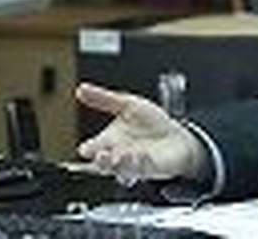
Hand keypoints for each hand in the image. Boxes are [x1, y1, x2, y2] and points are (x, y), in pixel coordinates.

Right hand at [75, 82, 206, 185]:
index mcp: (108, 140)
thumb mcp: (127, 105)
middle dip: (101, 161)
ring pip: (120, 169)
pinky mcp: (149, 168)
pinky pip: (141, 169)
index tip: (88, 147)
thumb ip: (103, 99)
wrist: (177, 136)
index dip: (87, 149)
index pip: (90, 149)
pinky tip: (141, 154)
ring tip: (120, 155)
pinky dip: (140, 161)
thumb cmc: (151, 122)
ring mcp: (132, 163)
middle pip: (101, 164)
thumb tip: (80, 89)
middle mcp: (117, 154)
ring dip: (119, 162)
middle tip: (102, 154)